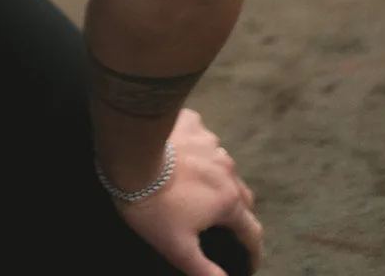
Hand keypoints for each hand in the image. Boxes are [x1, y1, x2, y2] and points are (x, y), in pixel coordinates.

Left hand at [111, 109, 262, 274]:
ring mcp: (211, 142)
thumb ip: (205, 270)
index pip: (252, 231)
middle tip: (220, 223)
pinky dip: (197, 150)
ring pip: (222, 164)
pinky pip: (202, 138)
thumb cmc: (155, 206)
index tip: (249, 262)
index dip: (253, 251)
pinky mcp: (193, 123)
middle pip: (242, 196)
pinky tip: (181, 154)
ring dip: (216, 178)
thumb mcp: (178, 247)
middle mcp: (227, 169)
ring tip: (197, 187)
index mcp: (228, 201)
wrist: (131, 155)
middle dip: (237, 212)